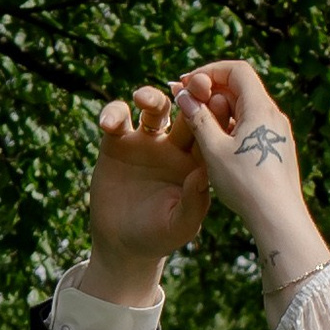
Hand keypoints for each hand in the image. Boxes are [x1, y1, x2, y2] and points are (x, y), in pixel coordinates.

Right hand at [78, 84, 211, 304]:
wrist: (123, 245)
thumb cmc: (159, 238)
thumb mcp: (181, 225)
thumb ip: (194, 201)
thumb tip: (202, 174)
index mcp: (196, 161)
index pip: (211, 130)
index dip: (215, 113)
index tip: (218, 99)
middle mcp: (174, 146)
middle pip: (186, 110)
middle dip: (191, 94)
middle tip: (193, 84)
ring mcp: (146, 142)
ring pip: (153, 108)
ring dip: (152, 96)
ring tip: (146, 100)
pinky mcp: (117, 143)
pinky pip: (117, 118)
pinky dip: (114, 113)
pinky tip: (110, 124)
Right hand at [171, 59, 327, 310]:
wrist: (279, 218)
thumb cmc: (246, 184)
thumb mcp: (214, 149)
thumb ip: (197, 118)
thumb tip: (183, 95)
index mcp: (261, 108)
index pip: (236, 70)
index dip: (209, 71)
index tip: (187, 85)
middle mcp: (274, 115)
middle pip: (240, 88)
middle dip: (210, 92)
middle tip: (185, 106)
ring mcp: (278, 133)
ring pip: (245, 109)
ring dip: (219, 112)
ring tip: (197, 129)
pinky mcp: (278, 150)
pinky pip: (252, 128)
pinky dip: (231, 129)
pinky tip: (216, 148)